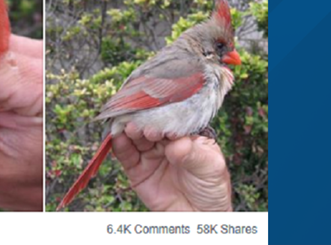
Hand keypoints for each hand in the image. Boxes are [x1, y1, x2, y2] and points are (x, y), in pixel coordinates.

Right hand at [112, 123, 232, 211]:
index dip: (164, 114)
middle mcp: (165, 140)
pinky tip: (118, 138)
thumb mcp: (210, 166)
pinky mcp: (137, 171)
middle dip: (144, 120)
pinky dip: (119, 145)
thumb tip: (175, 144)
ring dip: (130, 129)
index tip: (159, 113)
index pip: (172, 117)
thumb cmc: (212, 187)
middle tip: (143, 122)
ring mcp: (150, 154)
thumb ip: (193, 153)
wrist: (200, 216)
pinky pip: (125, 155)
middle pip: (150, 124)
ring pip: (135, 136)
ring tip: (130, 128)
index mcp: (185, 133)